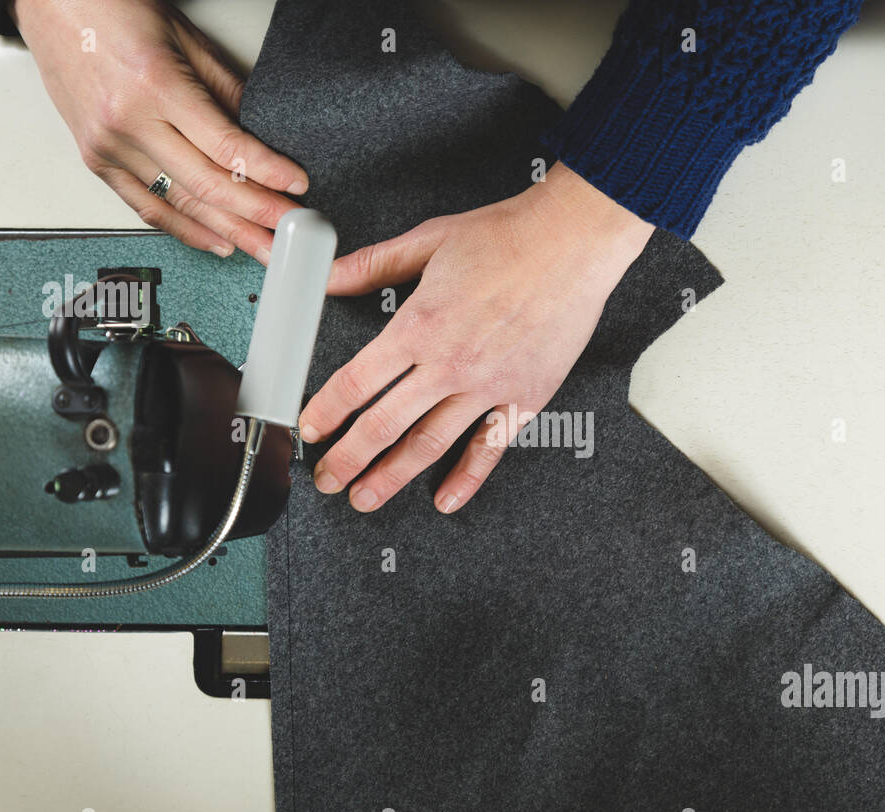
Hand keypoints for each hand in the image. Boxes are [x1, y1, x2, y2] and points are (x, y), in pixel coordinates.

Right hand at [10, 0, 307, 263]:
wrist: (49, 1)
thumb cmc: (112, 8)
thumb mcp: (185, 39)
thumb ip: (226, 92)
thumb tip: (263, 137)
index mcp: (155, 86)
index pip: (226, 147)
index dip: (267, 174)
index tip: (296, 188)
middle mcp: (127, 122)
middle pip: (207, 186)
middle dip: (256, 215)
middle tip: (290, 233)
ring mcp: (107, 145)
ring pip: (180, 204)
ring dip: (228, 232)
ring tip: (263, 249)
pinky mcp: (95, 159)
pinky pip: (146, 206)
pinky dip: (184, 229)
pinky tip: (217, 241)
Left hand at [298, 161, 654, 513]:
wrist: (573, 242)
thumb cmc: (508, 237)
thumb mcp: (428, 241)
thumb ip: (373, 265)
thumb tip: (329, 277)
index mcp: (419, 326)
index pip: (357, 382)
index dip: (326, 412)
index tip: (311, 429)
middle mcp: (449, 364)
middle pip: (383, 424)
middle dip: (348, 459)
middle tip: (328, 479)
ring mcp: (487, 387)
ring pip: (428, 444)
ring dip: (391, 476)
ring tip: (366, 497)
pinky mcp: (524, 398)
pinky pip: (489, 449)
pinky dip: (466, 480)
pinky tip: (445, 500)